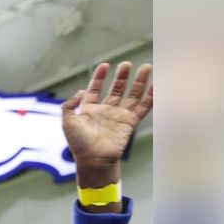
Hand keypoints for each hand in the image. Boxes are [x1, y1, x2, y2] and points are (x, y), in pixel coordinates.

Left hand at [61, 61, 153, 188]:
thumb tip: (80, 92)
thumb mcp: (67, 122)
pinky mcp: (130, 123)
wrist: (93, 159)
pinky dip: (150, 97)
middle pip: (116, 89)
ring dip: (139, 82)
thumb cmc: (79, 143)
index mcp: (89, 110)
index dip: (99, 78)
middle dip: (122, 77)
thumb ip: (69, 105)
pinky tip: (156, 85)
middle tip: (127, 64)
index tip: (104, 65)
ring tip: (146, 67)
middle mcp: (105, 111)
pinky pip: (143, 107)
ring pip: (132, 95)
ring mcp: (119, 116)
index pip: (95, 90)